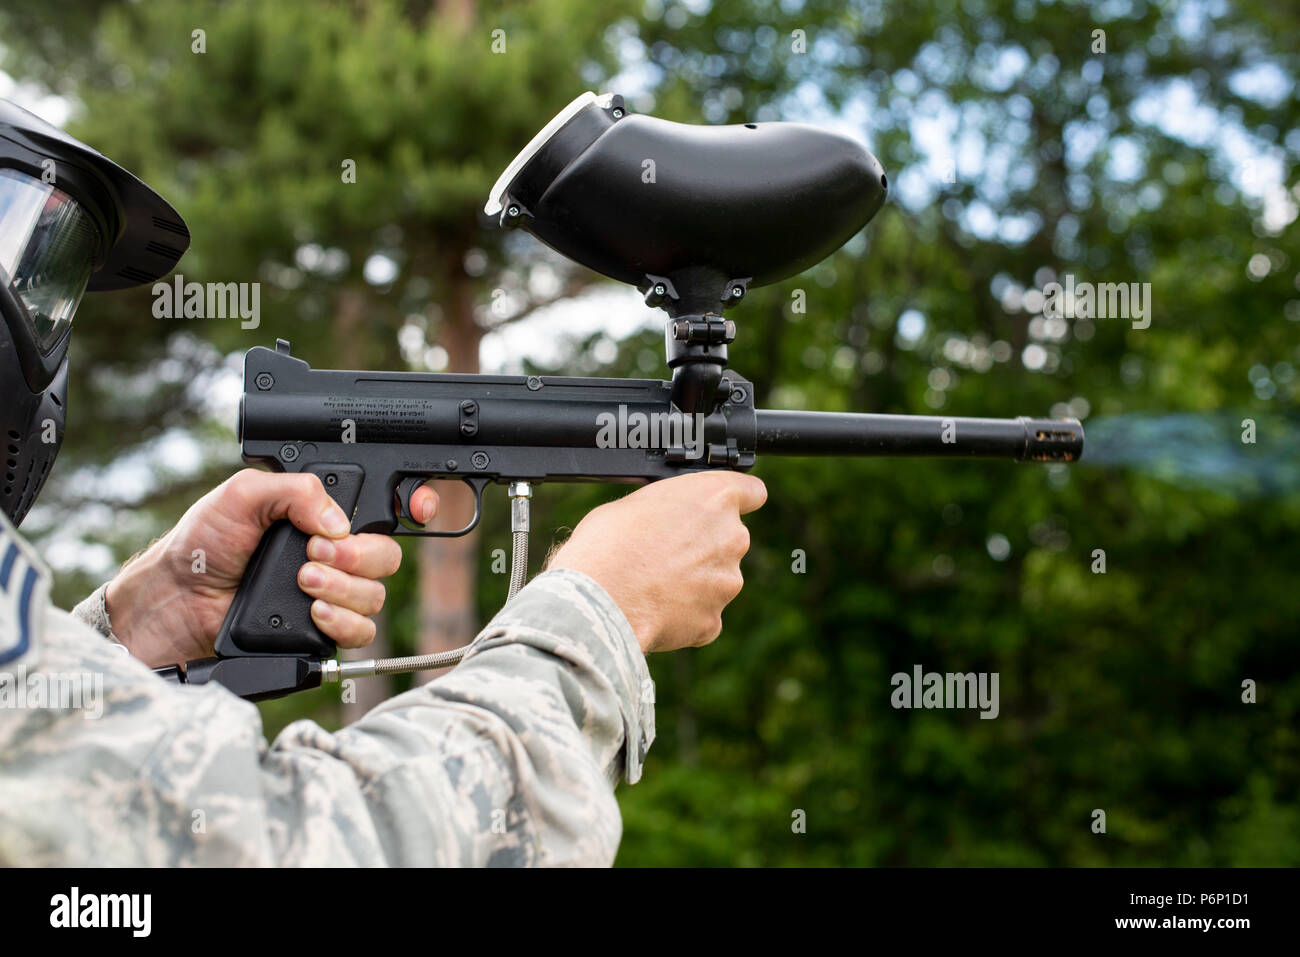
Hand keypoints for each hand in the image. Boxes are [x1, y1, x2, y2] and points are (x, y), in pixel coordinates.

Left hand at [104, 469, 437, 668]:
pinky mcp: (320, 634)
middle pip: (388, 555)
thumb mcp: (243, 494)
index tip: (418, 508)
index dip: (415, 505)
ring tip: (303, 582)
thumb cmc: (202, 544)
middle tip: (317, 553)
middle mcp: (334, 556)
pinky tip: (314, 613)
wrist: (175, 601)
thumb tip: (339, 523)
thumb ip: (296, 491)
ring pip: (375, 595)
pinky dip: (343, 622)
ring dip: (344, 588)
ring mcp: (329, 596)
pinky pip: (361, 633)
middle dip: (360, 554)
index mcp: (323, 517)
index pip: (385, 507)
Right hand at [547, 471, 765, 653]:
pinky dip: (684, 615)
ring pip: (717, 579)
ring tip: (652, 585)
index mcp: (715, 498)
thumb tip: (663, 519)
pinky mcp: (714, 620)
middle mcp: (732, 538)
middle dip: (704, 546)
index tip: (723, 507)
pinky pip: (703, 615)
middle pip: (729, 539)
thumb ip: (666, 509)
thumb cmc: (608, 543)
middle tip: (664, 552)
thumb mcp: (634, 503)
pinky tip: (654, 611)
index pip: (752, 491)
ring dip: (694, 582)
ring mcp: (727, 582)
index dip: (737, 499)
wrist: (601, 598)